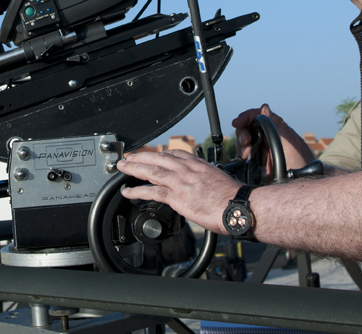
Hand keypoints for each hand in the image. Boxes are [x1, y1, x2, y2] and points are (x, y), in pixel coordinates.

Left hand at [117, 149, 241, 233]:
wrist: (240, 206)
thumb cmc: (234, 198)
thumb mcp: (219, 179)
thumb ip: (205, 179)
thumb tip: (202, 185)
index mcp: (198, 164)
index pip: (174, 153)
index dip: (159, 154)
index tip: (150, 154)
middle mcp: (187, 169)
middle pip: (158, 158)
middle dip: (141, 157)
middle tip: (127, 157)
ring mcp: (181, 182)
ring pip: (152, 171)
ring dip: (134, 168)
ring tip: (121, 167)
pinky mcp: (178, 197)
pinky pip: (153, 192)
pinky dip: (137, 191)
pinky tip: (127, 192)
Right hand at [232, 104, 315, 180]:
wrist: (301, 181)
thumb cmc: (301, 160)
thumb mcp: (290, 139)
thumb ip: (276, 123)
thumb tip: (264, 107)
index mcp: (274, 129)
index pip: (255, 118)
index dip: (245, 117)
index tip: (237, 122)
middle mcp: (266, 139)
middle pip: (246, 130)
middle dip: (242, 133)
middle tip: (246, 142)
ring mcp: (261, 152)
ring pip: (243, 143)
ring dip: (240, 146)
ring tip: (247, 153)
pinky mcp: (257, 165)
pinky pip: (243, 157)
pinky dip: (240, 156)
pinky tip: (245, 159)